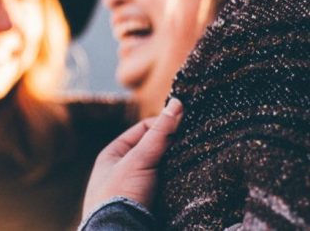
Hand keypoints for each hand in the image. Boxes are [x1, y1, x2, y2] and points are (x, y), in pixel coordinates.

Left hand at [82, 98, 182, 216]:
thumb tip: (177, 102)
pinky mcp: (149, 206)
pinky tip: (191, 179)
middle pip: (154, 150)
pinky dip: (179, 183)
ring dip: (178, 166)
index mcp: (113, 155)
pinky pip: (168, 189)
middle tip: (193, 142)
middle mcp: (123, 171)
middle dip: (172, 147)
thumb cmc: (119, 196)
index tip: (183, 125)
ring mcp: (136, 189)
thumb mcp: (138, 159)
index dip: (163, 125)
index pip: (142, 130)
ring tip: (196, 159)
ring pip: (164, 170)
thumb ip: (159, 133)